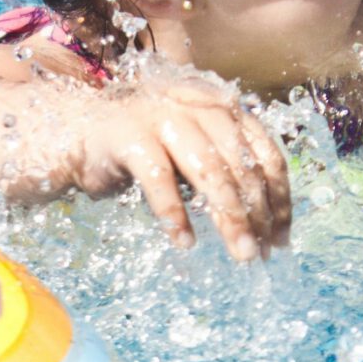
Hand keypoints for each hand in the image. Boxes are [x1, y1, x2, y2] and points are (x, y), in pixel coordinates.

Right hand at [66, 82, 293, 260]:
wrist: (81, 129)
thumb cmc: (147, 146)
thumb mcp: (195, 152)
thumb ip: (227, 170)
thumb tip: (266, 223)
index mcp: (223, 108)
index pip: (267, 154)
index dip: (279, 199)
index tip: (281, 238)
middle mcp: (199, 106)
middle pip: (242, 166)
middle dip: (258, 215)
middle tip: (262, 254)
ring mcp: (164, 117)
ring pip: (211, 172)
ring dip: (230, 218)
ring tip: (241, 254)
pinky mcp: (130, 136)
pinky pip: (160, 180)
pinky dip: (175, 215)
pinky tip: (184, 242)